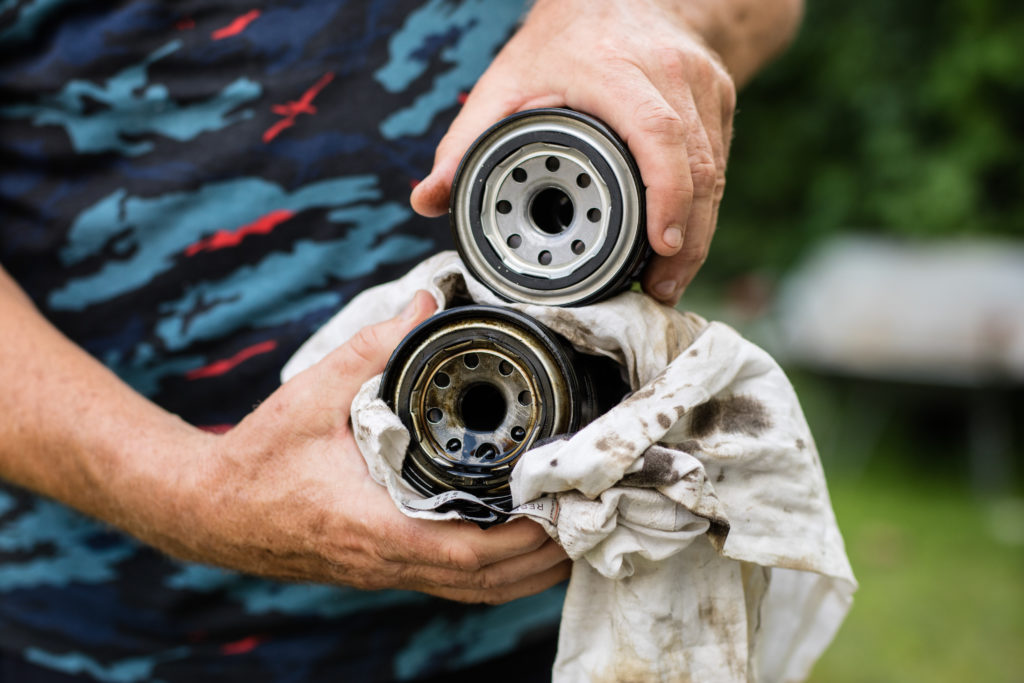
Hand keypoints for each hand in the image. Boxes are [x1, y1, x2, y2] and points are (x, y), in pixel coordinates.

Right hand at [183, 291, 568, 602]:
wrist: (211, 511)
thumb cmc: (258, 460)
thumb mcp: (311, 396)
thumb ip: (371, 348)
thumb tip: (426, 302)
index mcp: (376, 526)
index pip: (471, 551)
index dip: (529, 537)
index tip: (566, 504)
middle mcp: (389, 560)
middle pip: (489, 582)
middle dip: (546, 556)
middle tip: (587, 514)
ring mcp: (388, 570)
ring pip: (476, 590)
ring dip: (527, 569)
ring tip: (566, 530)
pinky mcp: (384, 566)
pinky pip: (454, 581)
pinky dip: (496, 569)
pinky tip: (515, 540)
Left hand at [411, 0, 736, 304]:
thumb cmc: (562, 42)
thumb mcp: (505, 81)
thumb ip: (464, 142)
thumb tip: (428, 200)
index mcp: (617, 71)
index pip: (657, 135)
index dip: (665, 195)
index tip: (659, 246)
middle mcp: (670, 74)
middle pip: (697, 166)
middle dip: (685, 238)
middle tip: (662, 289)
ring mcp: (703, 86)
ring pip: (715, 171)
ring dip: (699, 234)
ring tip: (670, 281)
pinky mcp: (720, 98)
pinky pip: (719, 163)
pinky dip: (702, 210)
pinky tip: (683, 244)